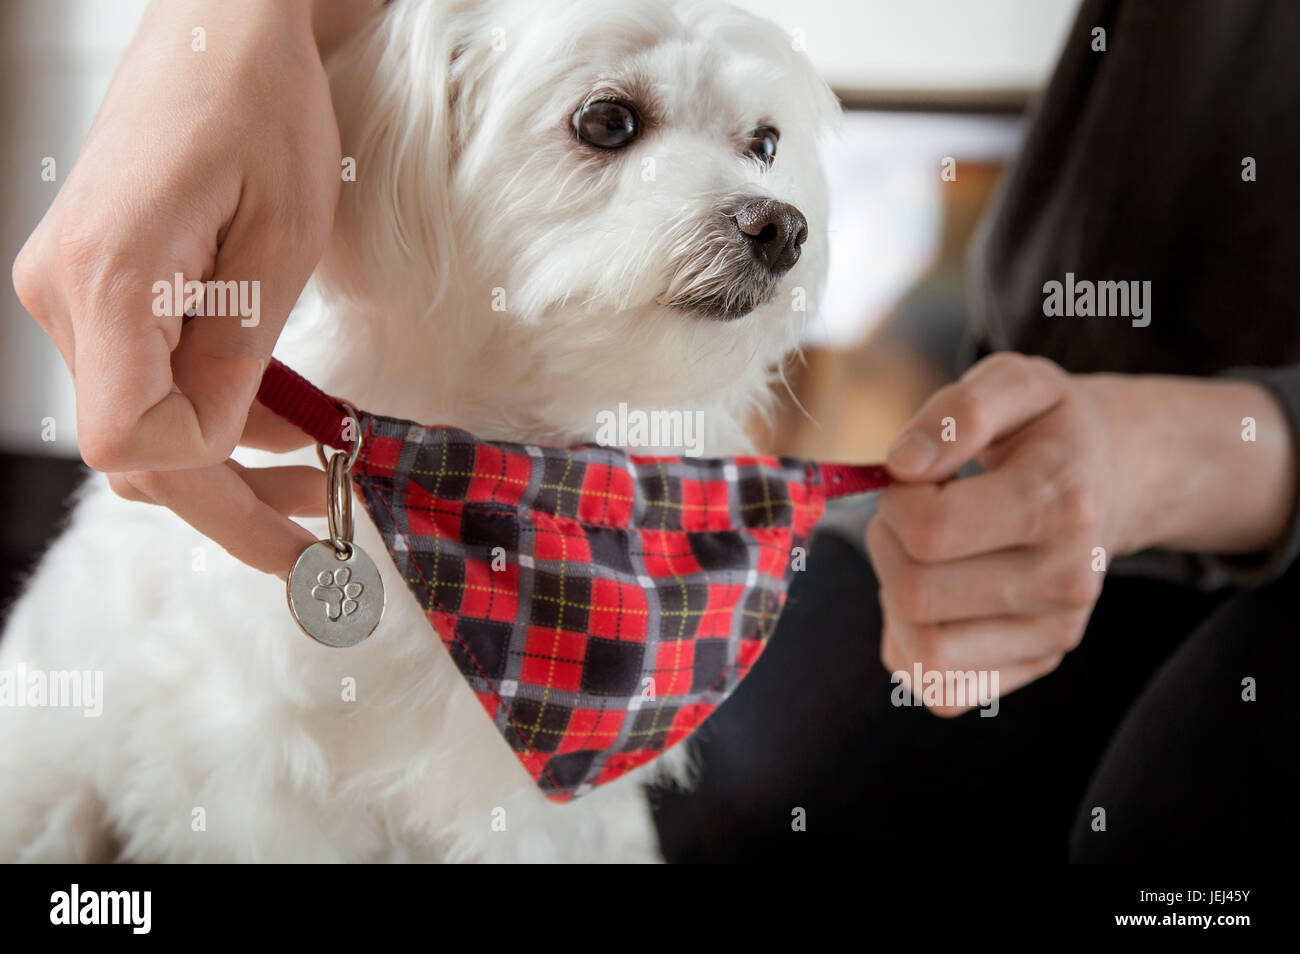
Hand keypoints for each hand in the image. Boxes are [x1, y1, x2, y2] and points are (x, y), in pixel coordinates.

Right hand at [12, 0, 378, 575]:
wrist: (218, 30)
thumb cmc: (260, 112)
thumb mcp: (281, 244)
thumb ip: (242, 356)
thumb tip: (228, 448)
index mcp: (108, 281)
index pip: (138, 442)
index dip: (221, 473)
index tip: (304, 478)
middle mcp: (64, 295)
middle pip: (135, 452)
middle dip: (231, 504)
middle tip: (314, 545)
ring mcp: (70, 293)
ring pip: (140, 424)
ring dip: (229, 462)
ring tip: (319, 475)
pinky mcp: (95, 288)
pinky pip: (144, 380)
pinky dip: (210, 411)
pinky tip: (280, 422)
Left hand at [867, 352, 1295, 713]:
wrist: (1110, 474)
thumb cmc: (1045, 428)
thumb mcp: (1012, 383)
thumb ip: (958, 411)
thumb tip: (904, 465)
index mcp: (1059, 505)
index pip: (930, 531)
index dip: (896, 501)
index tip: (915, 477)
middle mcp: (1067, 580)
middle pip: (916, 595)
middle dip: (887, 547)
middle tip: (910, 516)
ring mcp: (1055, 631)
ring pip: (923, 654)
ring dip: (893, 601)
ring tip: (920, 556)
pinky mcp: (1037, 663)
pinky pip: (942, 692)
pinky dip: (911, 649)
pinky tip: (930, 599)